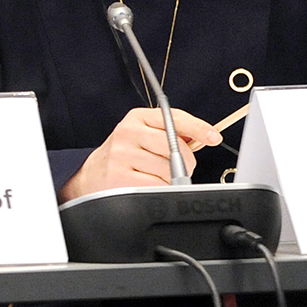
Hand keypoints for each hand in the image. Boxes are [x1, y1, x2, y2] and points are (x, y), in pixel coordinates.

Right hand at [61, 107, 220, 199]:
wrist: (93, 174)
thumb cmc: (126, 155)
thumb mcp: (144, 135)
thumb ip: (173, 132)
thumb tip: (204, 136)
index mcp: (137, 118)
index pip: (173, 118)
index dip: (198, 127)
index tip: (214, 136)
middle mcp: (127, 132)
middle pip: (175, 148)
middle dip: (186, 161)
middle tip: (180, 167)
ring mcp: (122, 154)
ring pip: (168, 169)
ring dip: (171, 178)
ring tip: (157, 176)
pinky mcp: (120, 176)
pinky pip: (157, 185)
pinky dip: (160, 188)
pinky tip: (148, 183)